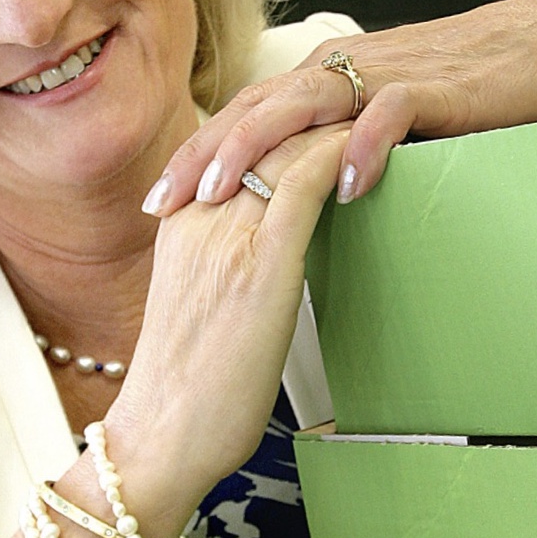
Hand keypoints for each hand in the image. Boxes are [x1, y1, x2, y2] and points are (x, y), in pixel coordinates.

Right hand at [52, 124, 350, 537]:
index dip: (282, 120)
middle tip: (361, 98)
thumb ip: (224, 262)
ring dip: (333, 123)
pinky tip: (367, 150)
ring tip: (376, 112)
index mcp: (180, 222)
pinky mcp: (260, 265)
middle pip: (259, 133)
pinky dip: (338, 156)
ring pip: (284, 148)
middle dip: (312, 109)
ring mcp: (226, 238)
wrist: (160, 439)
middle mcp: (198, 216)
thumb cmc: (186, 388)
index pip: (234, 143)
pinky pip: (302, 184)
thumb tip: (269, 251)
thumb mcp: (197, 303)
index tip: (324, 113)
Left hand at [145, 0, 536, 215]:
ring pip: (307, 105)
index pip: (246, 113)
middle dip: (205, 158)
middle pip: (257, 109)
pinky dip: (370, 145)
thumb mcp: (392, 108)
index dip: (198, 153)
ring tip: (226, 195)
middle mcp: (345, 67)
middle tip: (162, 207)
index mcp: (328, 73)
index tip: (157, 202)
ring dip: (262, 149)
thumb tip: (300, 196)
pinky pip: (396, 113)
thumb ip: (345, 137)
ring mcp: (390, 73)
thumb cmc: (471, 80)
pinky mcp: (439, 85)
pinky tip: (351, 184)